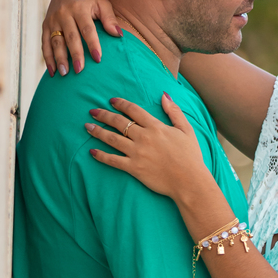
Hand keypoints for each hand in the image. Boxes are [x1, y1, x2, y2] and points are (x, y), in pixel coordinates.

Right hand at [42, 0, 120, 75]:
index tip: (98, 59)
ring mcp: (53, 19)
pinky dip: (47, 57)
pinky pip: (45, 42)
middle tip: (79, 71)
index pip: (87, 29)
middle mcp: (64, 13)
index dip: (92, 44)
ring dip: (59, 58)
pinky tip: (52, 71)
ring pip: (55, 41)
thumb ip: (109, 19)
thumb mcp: (102, 3)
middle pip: (70, 37)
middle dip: (75, 54)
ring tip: (64, 74)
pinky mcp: (46, 24)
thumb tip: (119, 35)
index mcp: (79, 7)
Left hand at [86, 94, 214, 205]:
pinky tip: (92, 152)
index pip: (134, 111)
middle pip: (119, 123)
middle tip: (92, 111)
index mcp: (156, 127)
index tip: (111, 101)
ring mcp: (137, 153)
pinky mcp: (134, 168)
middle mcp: (144, 138)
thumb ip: (174, 111)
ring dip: (98, 132)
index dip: (121, 104)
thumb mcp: (186, 130)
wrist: (189, 181)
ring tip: (87, 127)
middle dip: (104, 115)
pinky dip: (101, 156)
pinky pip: (113, 161)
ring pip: (112, 139)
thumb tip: (164, 95)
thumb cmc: (190, 156)